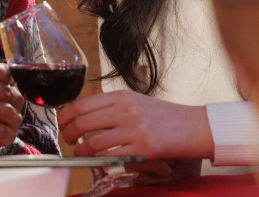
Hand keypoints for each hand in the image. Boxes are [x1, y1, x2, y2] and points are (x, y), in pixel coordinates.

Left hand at [58, 90, 213, 161]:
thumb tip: (85, 115)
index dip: (66, 114)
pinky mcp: (143, 149)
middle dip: (69, 133)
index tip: (63, 122)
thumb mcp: (137, 102)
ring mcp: (134, 130)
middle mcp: (126, 110)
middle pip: (83, 121)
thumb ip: (113, 106)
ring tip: (80, 152)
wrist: (195, 126)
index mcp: (122, 96)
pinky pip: (112, 157)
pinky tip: (97, 161)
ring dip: (81, 150)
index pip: (82, 103)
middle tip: (69, 139)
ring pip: (93, 141)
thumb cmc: (165, 116)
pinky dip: (99, 161)